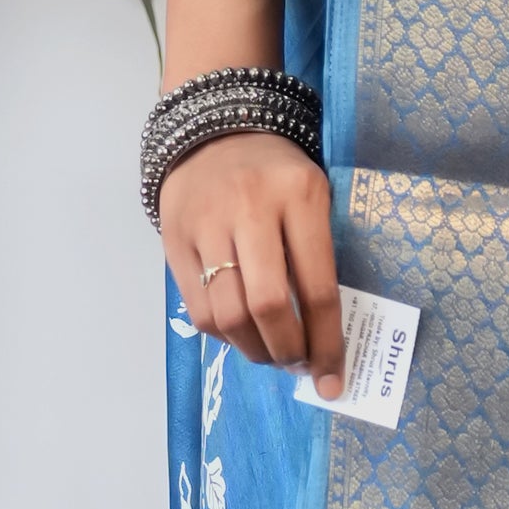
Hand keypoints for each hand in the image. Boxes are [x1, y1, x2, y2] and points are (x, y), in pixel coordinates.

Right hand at [160, 131, 344, 393]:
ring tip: (270, 353)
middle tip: (297, 364)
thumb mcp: (313, 197)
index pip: (318, 286)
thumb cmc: (278, 174)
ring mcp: (208, 225)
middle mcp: (251, 208)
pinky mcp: (175, 241)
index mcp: (300, 196)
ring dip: (254, 350)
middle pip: (268, 305)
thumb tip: (324, 334)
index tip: (333, 378)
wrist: (215, 130)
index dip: (327, 342)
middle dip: (288, 351)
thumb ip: (317, 255)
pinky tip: (240, 332)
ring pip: (228, 314)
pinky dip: (223, 334)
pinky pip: (199, 308)